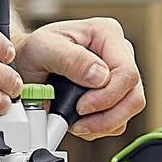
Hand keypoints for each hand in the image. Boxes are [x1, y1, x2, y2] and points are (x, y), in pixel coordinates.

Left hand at [17, 17, 145, 139]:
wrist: (26, 64)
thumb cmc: (35, 50)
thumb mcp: (44, 47)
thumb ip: (72, 59)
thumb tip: (100, 77)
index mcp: (108, 34)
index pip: (127, 73)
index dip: (107, 97)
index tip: (80, 107)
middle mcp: (119, 53)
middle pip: (134, 95)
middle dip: (107, 117)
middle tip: (80, 123)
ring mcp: (120, 75)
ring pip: (130, 110)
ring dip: (103, 125)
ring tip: (77, 123)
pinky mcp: (116, 95)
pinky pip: (120, 120)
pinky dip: (101, 128)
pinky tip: (81, 121)